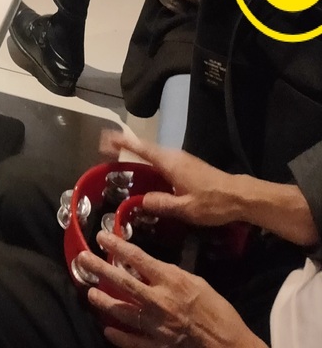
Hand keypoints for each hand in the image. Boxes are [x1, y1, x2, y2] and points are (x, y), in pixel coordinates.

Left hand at [80, 232, 264, 347]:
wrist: (231, 346)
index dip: (116, 246)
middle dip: (100, 268)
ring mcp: (157, 326)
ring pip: (123, 311)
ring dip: (104, 301)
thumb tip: (148, 267)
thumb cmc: (218, 310)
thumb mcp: (196, 281)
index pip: (137, 259)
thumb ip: (169, 274)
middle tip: (83, 259)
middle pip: (123, 282)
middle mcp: (159, 301)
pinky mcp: (159, 346)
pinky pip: (134, 341)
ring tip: (90, 293)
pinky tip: (108, 330)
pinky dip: (119, 336)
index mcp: (171, 281)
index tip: (101, 237)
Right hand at [100, 131, 239, 227]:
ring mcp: (182, 160)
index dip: (122, 143)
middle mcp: (173, 156)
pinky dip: (150, 164)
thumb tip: (141, 201)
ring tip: (123, 162)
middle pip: (145, 148)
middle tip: (107, 151)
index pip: (140, 148)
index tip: (105, 138)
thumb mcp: (186, 209)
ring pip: (154, 155)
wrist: (242, 197)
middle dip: (126, 147)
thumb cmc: (213, 202)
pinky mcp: (188, 166)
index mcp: (169, 163)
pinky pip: (162, 161)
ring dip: (138, 156)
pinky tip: (148, 176)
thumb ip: (162, 204)